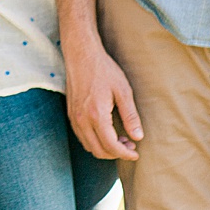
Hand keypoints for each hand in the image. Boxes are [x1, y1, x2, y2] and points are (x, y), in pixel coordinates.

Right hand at [64, 41, 142, 160]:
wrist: (81, 55)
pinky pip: (81, 137)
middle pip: (98, 150)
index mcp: (96, 115)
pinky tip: (106, 132)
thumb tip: (138, 137)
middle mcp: (82, 120)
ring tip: (119, 139)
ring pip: (88, 146)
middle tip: (130, 145)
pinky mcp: (71, 114)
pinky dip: (94, 141)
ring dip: (104, 148)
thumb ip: (130, 116)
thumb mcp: (123, 91)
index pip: (111, 146)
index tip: (136, 153)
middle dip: (116, 153)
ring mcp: (74, 117)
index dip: (125, 154)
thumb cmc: (104, 70)